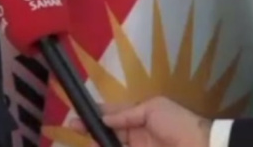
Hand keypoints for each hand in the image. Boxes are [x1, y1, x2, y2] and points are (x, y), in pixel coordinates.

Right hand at [69, 96, 210, 146]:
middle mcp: (136, 135)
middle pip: (108, 133)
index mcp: (140, 116)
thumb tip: (103, 118)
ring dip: (99, 142)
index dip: (95, 115)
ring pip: (113, 145)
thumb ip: (127, 114)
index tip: (76, 116)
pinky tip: (99, 145)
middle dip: (91, 131)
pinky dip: (109, 146)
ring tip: (86, 140)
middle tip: (74, 128)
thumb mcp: (153, 108)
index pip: (113, 115)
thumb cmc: (178, 123)